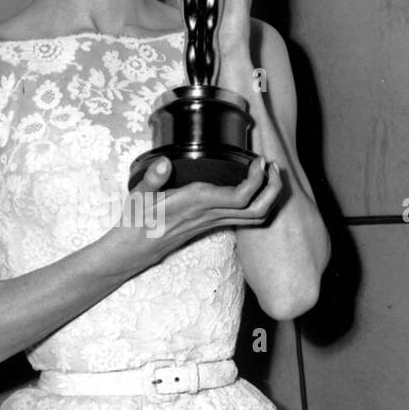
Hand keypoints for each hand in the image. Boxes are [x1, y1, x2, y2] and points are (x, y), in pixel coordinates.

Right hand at [105, 152, 282, 278]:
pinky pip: (244, 219)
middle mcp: (210, 214)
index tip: (259, 161)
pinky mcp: (211, 224)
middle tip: (274, 167)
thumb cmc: (137, 219)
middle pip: (257, 210)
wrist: (135, 248)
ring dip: (269, 197)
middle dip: (273, 189)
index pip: (240, 196)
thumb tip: (163, 163)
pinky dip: (257, 204)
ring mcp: (213, 222)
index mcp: (197, 203)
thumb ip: (153, 178)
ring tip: (269, 174)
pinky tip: (254, 188)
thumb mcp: (139, 195)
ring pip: (254, 217)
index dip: (256, 180)